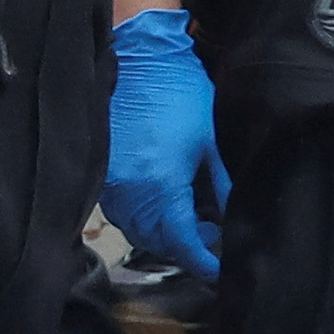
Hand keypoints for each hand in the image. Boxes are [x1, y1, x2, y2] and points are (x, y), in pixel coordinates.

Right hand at [105, 7, 221, 281]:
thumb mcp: (211, 146)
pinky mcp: (103, 172)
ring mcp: (111, 184)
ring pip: (137, 230)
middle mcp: (130, 192)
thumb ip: (221, 189)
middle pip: (157, 241)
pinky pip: (123, 213)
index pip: (181, 241)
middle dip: (187, 249)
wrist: (139, 61)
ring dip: (165, 237)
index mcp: (160, 186)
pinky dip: (146, 220)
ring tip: (195, 225)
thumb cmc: (182, 98)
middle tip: (214, 240)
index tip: (221, 272)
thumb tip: (230, 221)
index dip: (203, 262)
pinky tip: (168, 209)